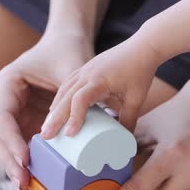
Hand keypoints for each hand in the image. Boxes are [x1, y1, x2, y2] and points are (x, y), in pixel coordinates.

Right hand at [0, 32, 93, 189]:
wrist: (69, 42)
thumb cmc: (69, 51)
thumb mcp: (73, 68)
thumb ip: (80, 92)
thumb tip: (107, 123)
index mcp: (8, 83)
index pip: (2, 117)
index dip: (11, 141)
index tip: (25, 160)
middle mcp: (6, 101)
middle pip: (0, 138)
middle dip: (11, 164)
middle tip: (24, 188)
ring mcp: (15, 115)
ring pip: (9, 148)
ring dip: (16, 172)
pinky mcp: (28, 124)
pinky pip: (24, 148)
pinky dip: (28, 167)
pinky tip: (32, 189)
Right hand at [40, 35, 159, 138]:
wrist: (143, 46)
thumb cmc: (141, 71)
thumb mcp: (137, 99)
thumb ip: (129, 120)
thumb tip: (125, 143)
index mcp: (99, 80)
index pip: (80, 100)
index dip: (74, 118)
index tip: (69, 134)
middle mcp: (87, 74)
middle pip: (65, 97)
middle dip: (54, 118)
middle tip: (46, 136)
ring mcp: (84, 69)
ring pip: (63, 90)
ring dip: (54, 108)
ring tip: (48, 126)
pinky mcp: (86, 68)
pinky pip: (67, 84)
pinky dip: (60, 97)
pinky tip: (56, 109)